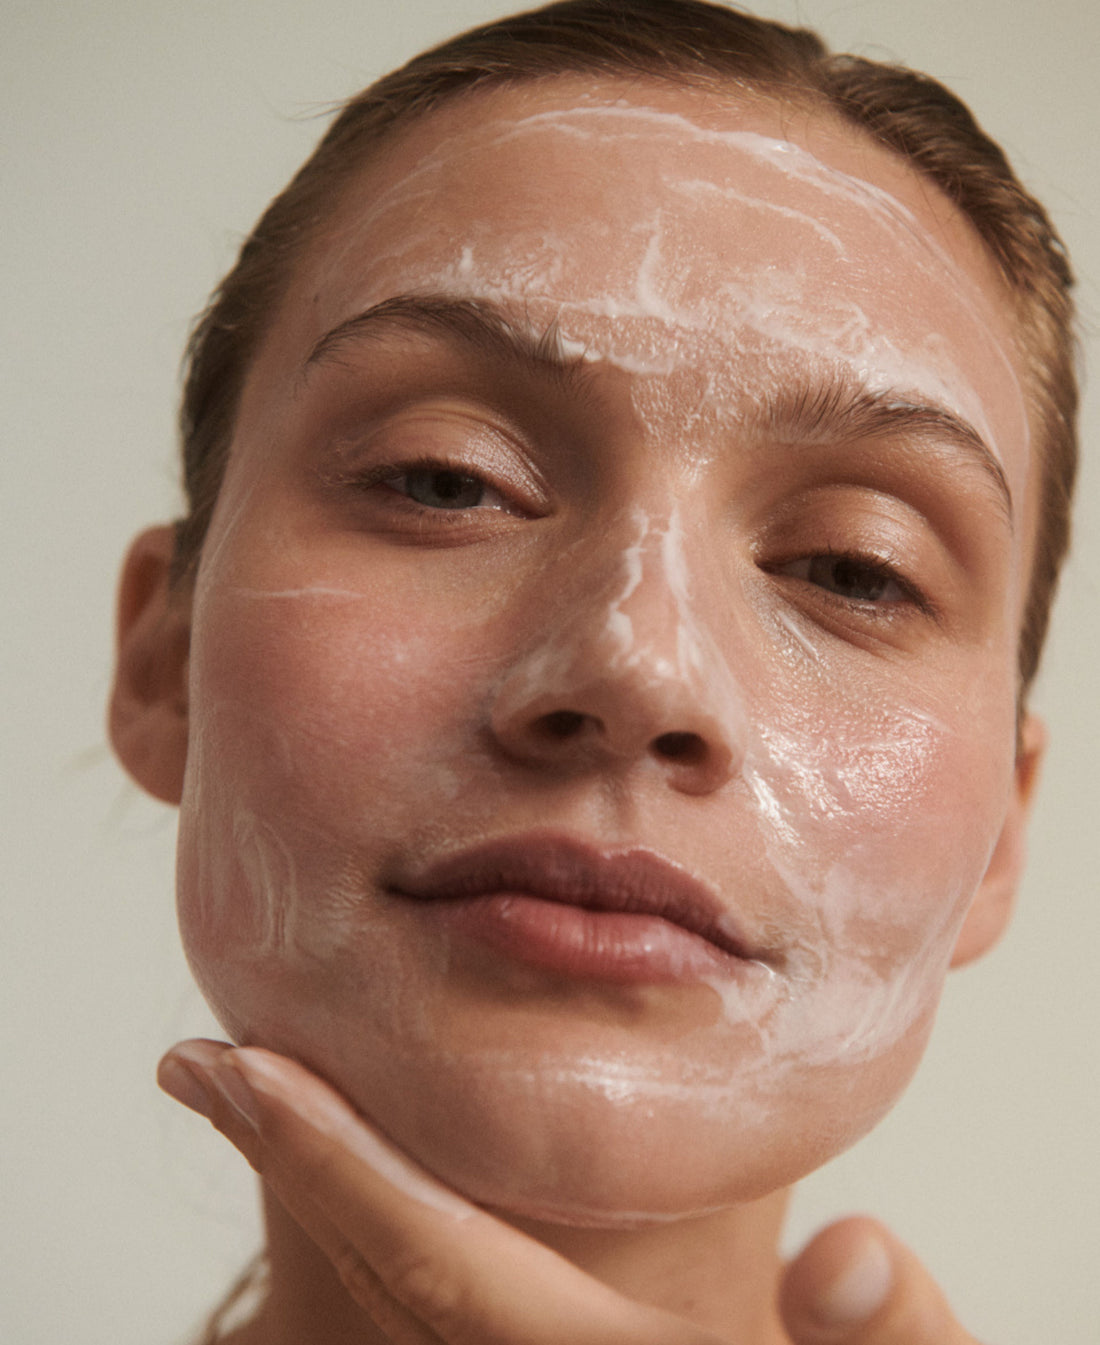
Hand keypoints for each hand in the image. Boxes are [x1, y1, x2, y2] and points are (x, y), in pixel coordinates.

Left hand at [159, 1040, 982, 1344]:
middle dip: (293, 1165)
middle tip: (204, 1069)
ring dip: (326, 1192)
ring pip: (400, 1296)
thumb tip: (850, 1254)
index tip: (228, 1075)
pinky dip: (390, 1228)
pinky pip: (443, 1305)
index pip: (445, 1272)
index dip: (330, 1166)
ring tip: (266, 1098)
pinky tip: (385, 1174)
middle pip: (395, 1280)